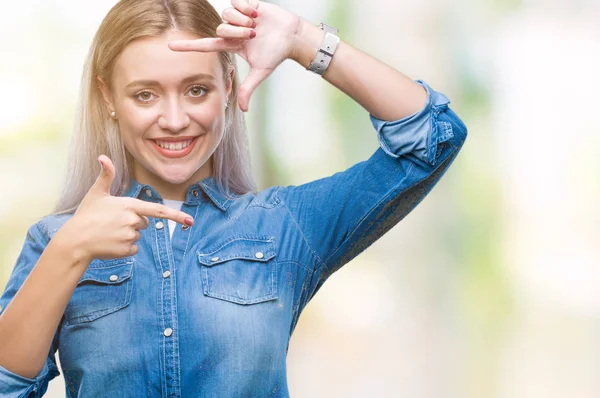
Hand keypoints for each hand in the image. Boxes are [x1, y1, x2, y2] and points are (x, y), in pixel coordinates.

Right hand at [55, 155, 193, 261]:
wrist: (74, 240)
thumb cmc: (86, 215)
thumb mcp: (96, 193)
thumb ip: (106, 175)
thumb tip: (103, 156)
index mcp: (129, 205)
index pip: (158, 210)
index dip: (176, 215)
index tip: (191, 221)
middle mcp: (133, 220)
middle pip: (145, 222)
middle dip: (133, 222)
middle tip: (112, 222)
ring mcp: (130, 236)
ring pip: (138, 236)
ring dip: (127, 235)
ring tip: (109, 232)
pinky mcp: (126, 250)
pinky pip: (134, 249)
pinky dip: (124, 248)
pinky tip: (110, 243)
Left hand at [168, 0, 300, 111]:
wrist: (291, 36)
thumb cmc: (276, 53)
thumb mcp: (260, 72)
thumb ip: (249, 89)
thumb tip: (244, 110)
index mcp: (231, 45)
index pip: (205, 45)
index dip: (188, 47)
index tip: (170, 47)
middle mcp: (231, 31)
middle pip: (220, 28)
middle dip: (237, 32)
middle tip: (253, 35)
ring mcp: (238, 17)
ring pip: (227, 15)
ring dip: (243, 21)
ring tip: (256, 25)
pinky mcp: (245, 4)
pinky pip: (236, 3)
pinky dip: (247, 9)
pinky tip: (258, 14)